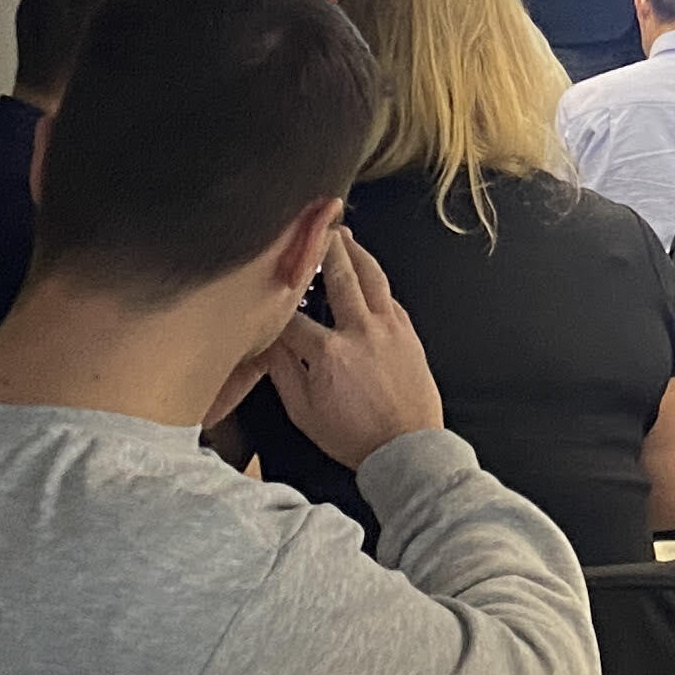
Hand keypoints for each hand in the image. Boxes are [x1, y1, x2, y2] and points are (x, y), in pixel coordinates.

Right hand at [257, 229, 441, 467]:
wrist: (408, 448)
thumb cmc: (354, 436)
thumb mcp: (304, 412)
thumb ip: (282, 372)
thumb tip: (265, 343)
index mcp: (328, 353)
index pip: (291, 317)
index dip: (275, 305)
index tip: (266, 294)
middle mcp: (360, 331)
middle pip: (339, 276)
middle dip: (325, 247)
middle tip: (316, 226)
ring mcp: (389, 328)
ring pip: (372, 277)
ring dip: (357, 252)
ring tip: (345, 235)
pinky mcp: (408, 332)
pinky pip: (390, 296)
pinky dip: (377, 281)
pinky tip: (369, 274)